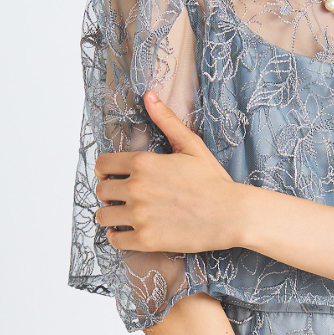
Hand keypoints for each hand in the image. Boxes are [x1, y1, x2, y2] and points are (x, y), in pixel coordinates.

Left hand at [94, 91, 241, 253]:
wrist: (232, 214)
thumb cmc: (214, 181)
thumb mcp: (191, 145)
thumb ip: (166, 120)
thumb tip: (149, 95)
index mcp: (143, 163)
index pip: (102, 164)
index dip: (105, 170)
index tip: (112, 176)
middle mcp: (136, 188)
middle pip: (101, 190)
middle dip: (109, 193)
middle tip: (121, 197)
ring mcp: (139, 215)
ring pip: (103, 215)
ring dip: (110, 215)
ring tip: (122, 216)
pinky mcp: (145, 239)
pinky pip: (114, 239)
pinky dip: (116, 236)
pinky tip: (126, 232)